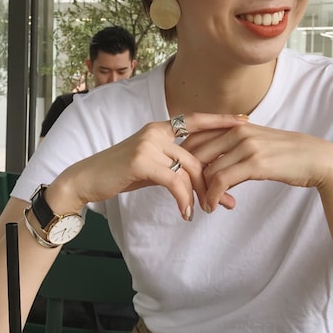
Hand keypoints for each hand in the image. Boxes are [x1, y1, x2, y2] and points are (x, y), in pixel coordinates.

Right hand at [48, 113, 248, 220]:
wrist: (88, 179)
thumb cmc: (121, 173)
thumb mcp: (151, 164)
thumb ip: (174, 165)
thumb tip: (201, 183)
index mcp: (160, 128)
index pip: (196, 120)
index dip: (221, 120)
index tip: (245, 121)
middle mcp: (156, 131)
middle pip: (197, 156)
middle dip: (214, 181)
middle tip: (228, 202)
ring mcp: (148, 143)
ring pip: (188, 169)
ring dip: (199, 194)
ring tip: (206, 211)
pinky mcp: (141, 160)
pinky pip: (174, 181)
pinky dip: (183, 199)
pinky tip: (185, 212)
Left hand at [181, 120, 332, 211]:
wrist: (317, 158)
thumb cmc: (288, 155)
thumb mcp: (257, 146)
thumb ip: (234, 153)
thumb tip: (215, 172)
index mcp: (236, 126)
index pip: (197, 137)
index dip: (185, 158)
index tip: (184, 177)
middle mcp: (238, 131)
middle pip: (197, 153)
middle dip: (189, 176)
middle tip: (190, 195)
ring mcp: (246, 146)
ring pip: (208, 169)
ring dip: (202, 191)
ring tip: (205, 205)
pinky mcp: (255, 163)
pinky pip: (222, 180)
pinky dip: (213, 196)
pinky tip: (214, 206)